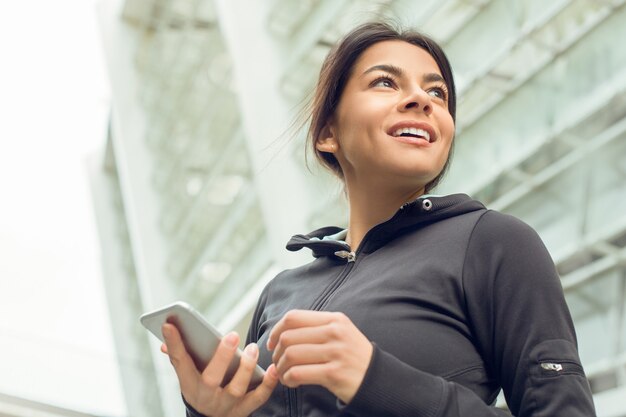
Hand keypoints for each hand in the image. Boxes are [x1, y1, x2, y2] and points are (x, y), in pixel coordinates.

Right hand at [162, 323, 278, 416]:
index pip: (179, 362)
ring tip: (252, 347)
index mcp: (189, 385)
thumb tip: (167, 331)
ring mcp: (225, 406)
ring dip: (246, 367)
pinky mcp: (244, 411)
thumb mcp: (188, 375)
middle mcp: (206, 397)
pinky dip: (268, 384)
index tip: (168, 324)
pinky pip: (258, 398)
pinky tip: (273, 368)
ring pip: (236, 389)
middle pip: (211, 378)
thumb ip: (180, 355)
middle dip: (222, 356)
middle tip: (233, 334)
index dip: (174, 343)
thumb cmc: (201, 388)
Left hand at [267, 310, 372, 403]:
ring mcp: (335, 352)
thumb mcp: (342, 332)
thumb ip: (317, 327)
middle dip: (277, 352)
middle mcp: (335, 332)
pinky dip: (288, 379)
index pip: (294, 317)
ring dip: (281, 367)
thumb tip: (283, 331)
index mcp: (334, 319)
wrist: (379, 379)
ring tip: (284, 374)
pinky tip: (291, 382)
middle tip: (278, 363)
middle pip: (289, 336)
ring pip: (291, 355)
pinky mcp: (333, 373)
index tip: (272, 343)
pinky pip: (298, 373)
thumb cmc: (354, 356)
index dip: (276, 330)